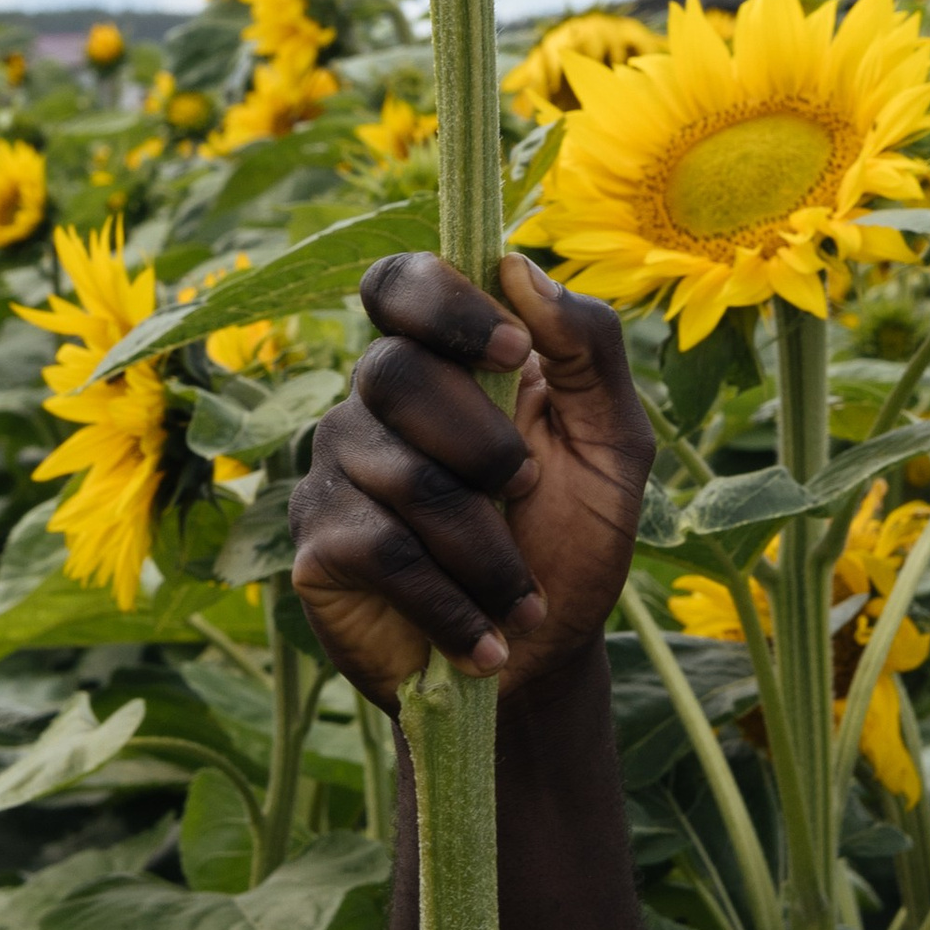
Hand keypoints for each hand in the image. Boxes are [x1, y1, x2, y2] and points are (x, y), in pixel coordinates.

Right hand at [290, 250, 654, 711]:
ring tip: (523, 598)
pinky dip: (454, 604)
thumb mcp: (612, 444)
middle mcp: (375, 402)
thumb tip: (520, 267)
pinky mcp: (317, 546)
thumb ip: (588, 349)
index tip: (514, 351)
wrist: (540, 662)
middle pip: (396, 372)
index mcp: (443, 360)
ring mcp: (338, 471)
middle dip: (483, 442)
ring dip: (487, 547)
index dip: (446, 304)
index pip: (400, 283)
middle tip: (529, 490)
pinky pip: (383, 552)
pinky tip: (486, 642)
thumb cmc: (572, 540)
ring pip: (403, 475)